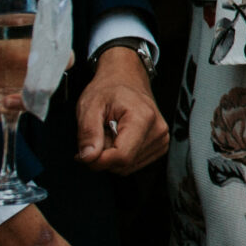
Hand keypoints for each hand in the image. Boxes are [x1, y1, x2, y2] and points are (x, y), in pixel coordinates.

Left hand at [77, 46, 166, 171]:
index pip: (122, 156)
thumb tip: (88, 157)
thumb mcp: (90, 105)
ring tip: (109, 134)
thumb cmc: (109, 89)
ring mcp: (162, 139)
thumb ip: (87, 132)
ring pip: (128, 167)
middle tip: (98, 134)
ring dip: (111, 156)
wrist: (126, 79)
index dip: (98, 160)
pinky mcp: (160, 145)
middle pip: (124, 163)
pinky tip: (118, 139)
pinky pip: (134, 164)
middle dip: (103, 156)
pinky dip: (121, 156)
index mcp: (143, 118)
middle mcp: (158, 130)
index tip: (83, 153)